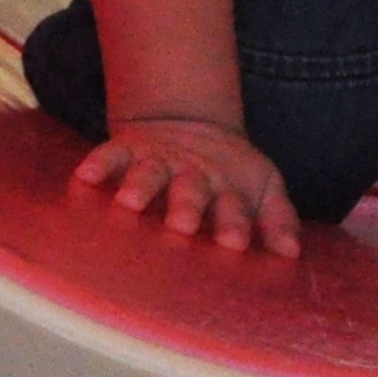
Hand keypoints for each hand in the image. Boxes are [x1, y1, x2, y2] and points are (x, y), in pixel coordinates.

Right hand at [73, 117, 304, 258]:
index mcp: (227, 188)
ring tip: (129, 202)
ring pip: (150, 172)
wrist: (192, 123)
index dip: (233, 223)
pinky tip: (85, 176)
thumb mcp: (263, 189)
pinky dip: (99, 163)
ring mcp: (160, 160)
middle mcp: (193, 174)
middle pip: (190, 189)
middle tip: (182, 224)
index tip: (234, 243)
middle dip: (186, 205)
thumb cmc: (230, 175)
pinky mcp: (129, 149)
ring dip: (141, 185)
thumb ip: (278, 220)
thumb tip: (291, 253)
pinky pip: (111, 153)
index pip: (233, 207)